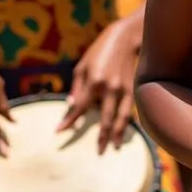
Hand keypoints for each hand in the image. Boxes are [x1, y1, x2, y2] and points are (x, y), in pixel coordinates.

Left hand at [57, 20, 139, 152]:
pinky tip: (123, 130)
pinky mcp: (132, 88)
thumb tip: (71, 107)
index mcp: (94, 81)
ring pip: (122, 117)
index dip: (69, 121)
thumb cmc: (99, 51)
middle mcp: (110, 88)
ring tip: (114, 147)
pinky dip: (126, 122)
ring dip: (118, 133)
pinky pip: (129, 109)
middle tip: (98, 152)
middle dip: (101, 136)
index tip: (59, 132)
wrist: (124, 38)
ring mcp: (123, 89)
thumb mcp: (82, 66)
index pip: (80, 107)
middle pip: (105, 118)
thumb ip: (76, 88)